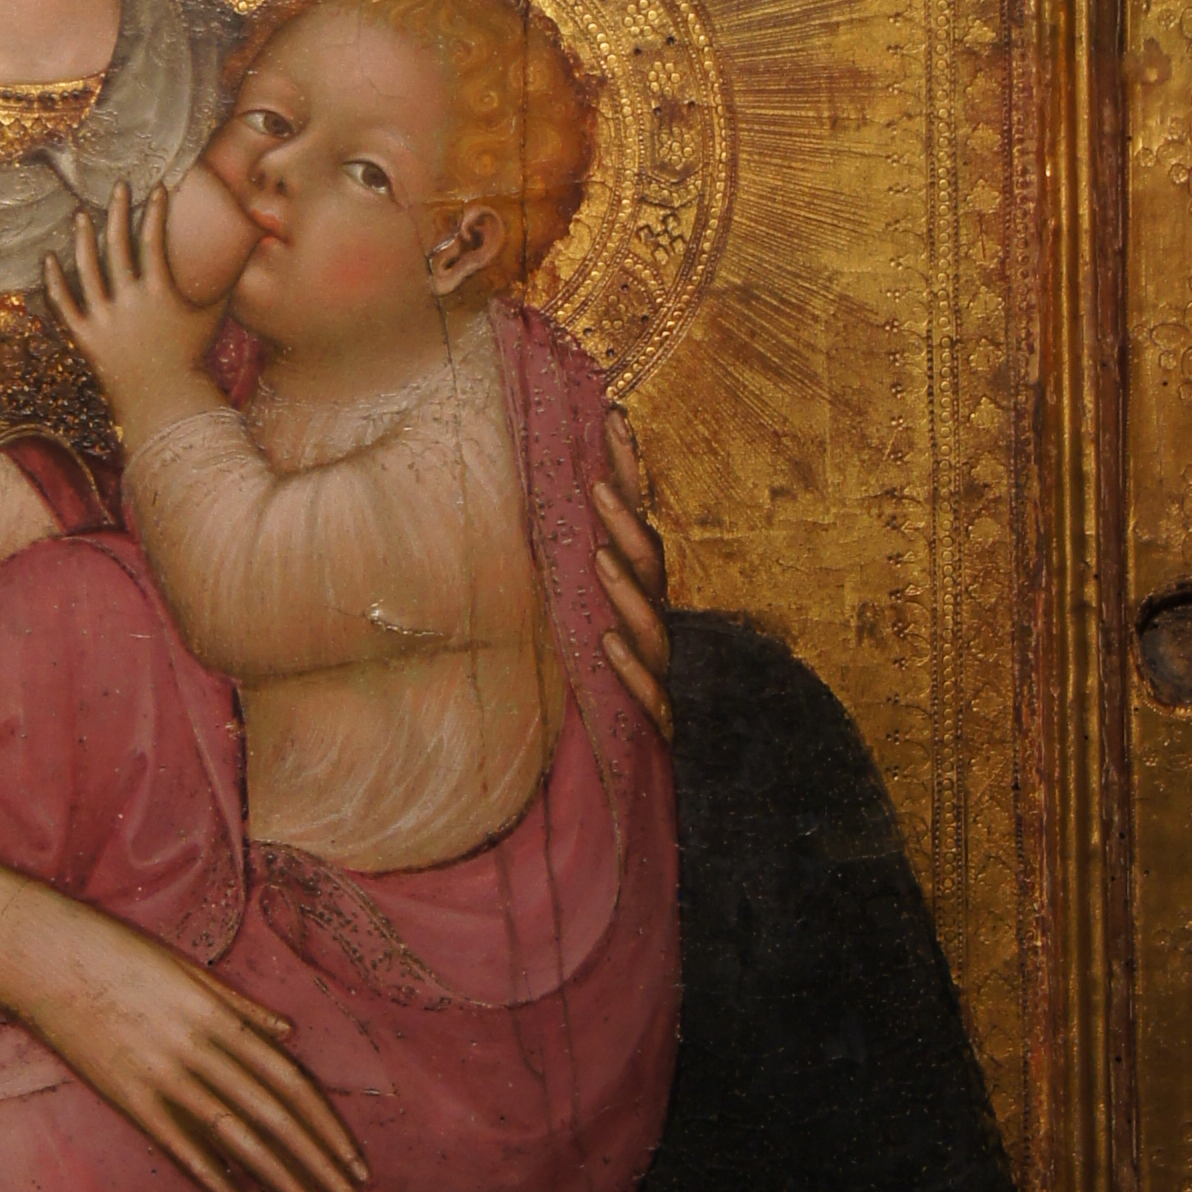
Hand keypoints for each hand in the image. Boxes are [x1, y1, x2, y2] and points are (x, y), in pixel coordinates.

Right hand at [0, 864, 366, 1191]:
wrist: (39, 953)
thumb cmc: (113, 952)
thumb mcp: (186, 968)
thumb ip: (240, 1005)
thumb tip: (289, 1036)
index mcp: (220, 1016)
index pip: (291, 1082)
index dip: (328, 1126)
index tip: (355, 1161)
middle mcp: (201, 1051)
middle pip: (276, 1118)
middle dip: (321, 1165)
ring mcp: (165, 1079)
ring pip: (240, 1141)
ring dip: (286, 1183)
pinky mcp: (130, 1102)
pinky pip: (188, 1156)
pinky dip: (227, 1190)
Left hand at [50, 184, 218, 432]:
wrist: (165, 402)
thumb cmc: (192, 356)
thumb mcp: (212, 318)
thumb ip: (228, 284)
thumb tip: (250, 255)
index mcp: (159, 295)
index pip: (154, 241)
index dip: (155, 212)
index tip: (157, 188)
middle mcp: (129, 303)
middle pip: (118, 246)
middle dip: (119, 212)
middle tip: (118, 188)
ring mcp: (105, 321)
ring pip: (87, 271)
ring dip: (83, 239)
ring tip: (81, 215)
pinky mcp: (86, 339)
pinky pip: (65, 306)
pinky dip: (55, 282)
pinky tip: (50, 258)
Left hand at [591, 412, 672, 741]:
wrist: (619, 773)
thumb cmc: (587, 683)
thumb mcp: (567, 613)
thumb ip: (564, 558)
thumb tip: (535, 493)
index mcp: (635, 594)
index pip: (637, 522)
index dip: (631, 472)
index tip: (612, 419)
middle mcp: (652, 626)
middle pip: (651, 565)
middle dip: (627, 523)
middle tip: (597, 485)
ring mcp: (656, 672)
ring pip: (652, 626)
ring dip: (627, 590)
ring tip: (599, 558)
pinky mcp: (653, 722)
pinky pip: (648, 695)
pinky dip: (628, 669)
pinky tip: (605, 645)